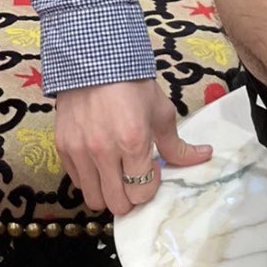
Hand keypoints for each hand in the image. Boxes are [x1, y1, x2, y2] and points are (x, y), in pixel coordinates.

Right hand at [55, 78, 213, 217]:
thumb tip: (204, 156)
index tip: (152, 172)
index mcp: (133, 142)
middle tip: (134, 181)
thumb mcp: (161, 113)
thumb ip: (177, 144)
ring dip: (108, 194)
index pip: (141, 192)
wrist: (94, 62)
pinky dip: (90, 180)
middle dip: (130, 198)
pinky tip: (99, 164)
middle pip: (117, 204)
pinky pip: (77, 182)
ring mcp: (79, 151)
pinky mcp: (62, 148)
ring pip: (93, 199)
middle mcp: (103, 152)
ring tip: (116, 177)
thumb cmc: (133, 86)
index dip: (150, 188)